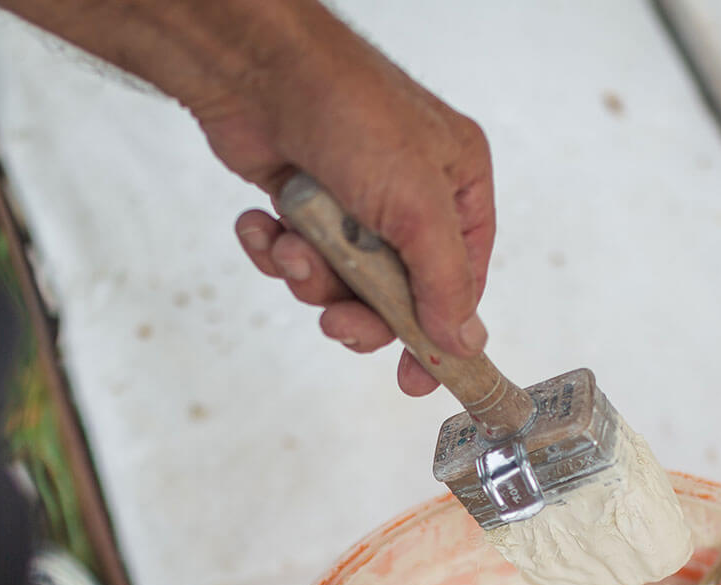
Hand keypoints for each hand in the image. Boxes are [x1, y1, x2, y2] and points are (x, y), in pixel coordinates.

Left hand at [0, 0, 494, 397]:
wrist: (257, 71)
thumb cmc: (348, 110)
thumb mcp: (415, 205)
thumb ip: (443, 281)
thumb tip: (464, 342)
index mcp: (458, 187)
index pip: (462, 280)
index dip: (439, 333)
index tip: (415, 377)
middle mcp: (410, 196)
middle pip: (396, 294)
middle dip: (359, 309)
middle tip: (336, 318)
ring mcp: (354, 202)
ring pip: (340, 282)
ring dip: (310, 275)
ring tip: (292, 246)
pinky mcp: (303, 204)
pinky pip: (296, 257)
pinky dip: (274, 249)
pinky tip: (262, 224)